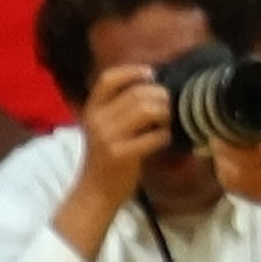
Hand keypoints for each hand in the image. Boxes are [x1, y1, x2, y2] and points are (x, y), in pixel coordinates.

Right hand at [71, 62, 172, 211]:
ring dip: (165, 114)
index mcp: (92, 108)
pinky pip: (155, 136)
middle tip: (168, 106)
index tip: (151, 74)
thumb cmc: (109, 154)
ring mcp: (108, 137)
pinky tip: (162, 140)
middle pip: (137, 93)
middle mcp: (96, 119)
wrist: (96, 190)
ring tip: (165, 122)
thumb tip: (155, 83)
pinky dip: (165, 135)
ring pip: (147, 110)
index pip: (108, 79)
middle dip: (161, 96)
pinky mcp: (121, 154)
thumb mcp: (107, 126)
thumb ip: (122, 106)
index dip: (132, 71)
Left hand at [211, 104, 260, 243]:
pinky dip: (228, 171)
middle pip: (219, 153)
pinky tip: (236, 163)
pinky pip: (226, 180)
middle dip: (221, 141)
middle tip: (227, 131)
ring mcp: (244, 185)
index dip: (221, 129)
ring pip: (220, 167)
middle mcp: (248, 171)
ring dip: (223, 157)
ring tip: (231, 146)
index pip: (224, 141)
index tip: (225, 120)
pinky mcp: (244, 195)